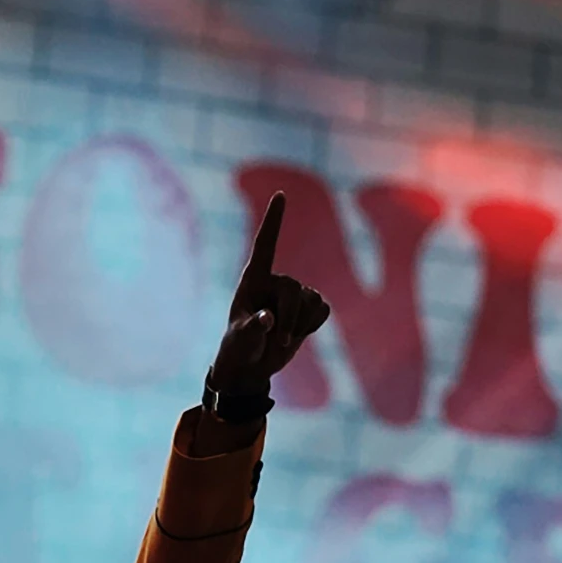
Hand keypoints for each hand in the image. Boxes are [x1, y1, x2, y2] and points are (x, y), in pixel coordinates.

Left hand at [206, 189, 329, 399]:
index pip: (265, 244)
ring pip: (312, 300)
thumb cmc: (238, 350)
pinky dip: (312, 325)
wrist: (251, 367)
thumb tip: (267, 318)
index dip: (274, 219)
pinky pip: (323, 309)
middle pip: (294, 290)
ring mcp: (293, 293)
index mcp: (252, 280)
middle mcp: (274, 281)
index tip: (280, 194)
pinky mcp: (308, 307)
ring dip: (301, 325)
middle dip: (292, 318)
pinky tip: (297, 333)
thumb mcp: (241, 341)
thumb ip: (252, 328)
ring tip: (283, 339)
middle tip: (280, 340)